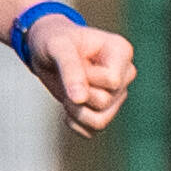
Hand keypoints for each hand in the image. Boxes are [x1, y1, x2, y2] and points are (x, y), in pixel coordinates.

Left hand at [24, 15, 134, 135]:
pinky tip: (68, 105)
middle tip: (65, 76)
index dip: (87, 78)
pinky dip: (75, 123)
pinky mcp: (106, 110)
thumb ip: (70, 69)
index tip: (75, 61)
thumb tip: (80, 99)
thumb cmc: (53, 40)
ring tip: (66, 93)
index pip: (113, 82)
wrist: (46, 51)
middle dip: (77, 94)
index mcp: (122, 51)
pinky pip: (93, 130)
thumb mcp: (57, 46)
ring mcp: (118, 94)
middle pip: (105, 102)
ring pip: (101, 121)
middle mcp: (125, 74)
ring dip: (75, 111)